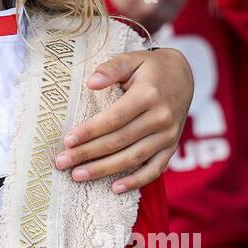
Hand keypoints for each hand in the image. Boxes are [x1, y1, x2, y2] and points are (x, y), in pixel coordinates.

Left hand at [56, 46, 192, 192]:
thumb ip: (112, 68)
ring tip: (78, 175)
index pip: (114, 118)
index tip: (67, 140)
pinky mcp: (171, 147)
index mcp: (149, 95)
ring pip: (133, 158)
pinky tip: (114, 188)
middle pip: (119, 141)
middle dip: (88, 154)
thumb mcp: (132, 58)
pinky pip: (155, 169)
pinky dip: (136, 181)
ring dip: (104, 170)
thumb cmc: (151, 68)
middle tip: (62, 162)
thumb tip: (91, 82)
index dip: (90, 131)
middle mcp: (161, 118)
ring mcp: (168, 135)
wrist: (185, 76)